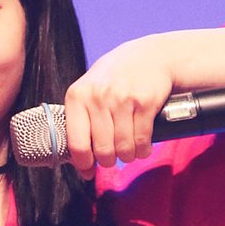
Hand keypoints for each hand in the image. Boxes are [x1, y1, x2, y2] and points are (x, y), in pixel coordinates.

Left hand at [63, 36, 175, 176]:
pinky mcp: (145, 102)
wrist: (148, 56)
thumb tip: (81, 167)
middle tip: (113, 157)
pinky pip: (142, 141)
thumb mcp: (89, 92)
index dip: (83, 163)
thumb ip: (81, 124)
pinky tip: (142, 145)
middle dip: (109, 161)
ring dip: (128, 156)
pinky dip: (143, 150)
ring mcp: (122, 98)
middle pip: (102, 151)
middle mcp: (98, 96)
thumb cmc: (114, 80)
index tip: (89, 169)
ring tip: (128, 150)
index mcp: (77, 96)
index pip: (76, 144)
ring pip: (123, 149)